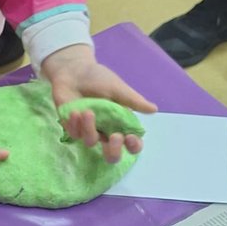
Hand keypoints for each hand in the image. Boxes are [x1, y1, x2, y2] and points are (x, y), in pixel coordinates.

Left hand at [41, 44, 156, 161]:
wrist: (73, 70)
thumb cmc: (98, 79)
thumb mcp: (118, 88)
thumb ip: (133, 101)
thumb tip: (154, 110)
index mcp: (120, 123)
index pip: (131, 143)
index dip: (134, 146)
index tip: (130, 137)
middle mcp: (106, 131)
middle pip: (112, 155)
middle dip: (114, 151)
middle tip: (115, 137)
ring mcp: (88, 131)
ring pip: (91, 142)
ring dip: (90, 129)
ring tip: (87, 111)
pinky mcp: (72, 127)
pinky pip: (75, 134)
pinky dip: (75, 124)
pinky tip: (75, 111)